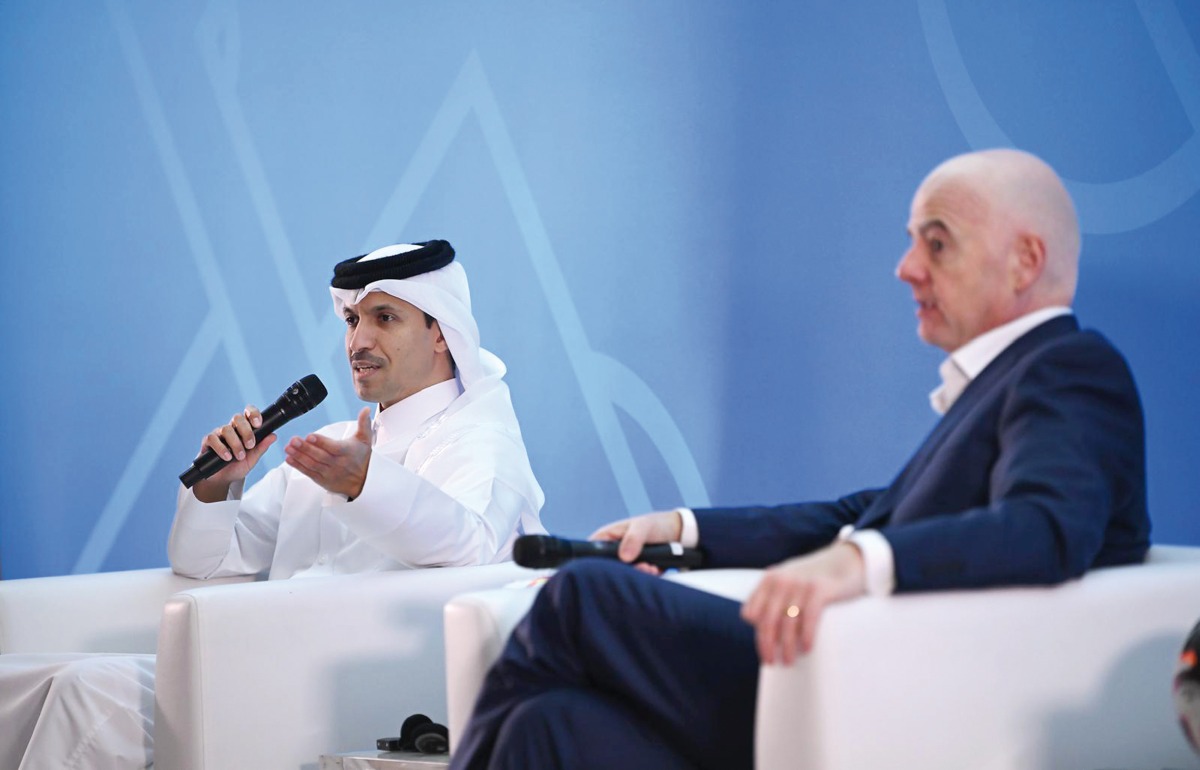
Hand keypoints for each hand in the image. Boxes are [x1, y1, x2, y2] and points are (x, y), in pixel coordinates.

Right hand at [192, 405, 277, 502]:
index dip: (253, 414)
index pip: (248, 413)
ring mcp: (219, 433)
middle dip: (246, 431)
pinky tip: (227, 457)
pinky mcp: (208, 441)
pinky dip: (221, 448)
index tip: (258, 424)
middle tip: (250, 445)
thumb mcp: (252, 459)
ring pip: (226, 429)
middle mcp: (231, 428)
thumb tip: (273, 436)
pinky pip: (212, 438)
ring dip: (235, 443)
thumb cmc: (237, 466)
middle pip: (237, 418)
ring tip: (239, 456)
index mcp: (244, 429)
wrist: (222, 479)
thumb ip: (262, 447)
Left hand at [284, 407, 373, 498]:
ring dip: (299, 456)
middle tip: (293, 440)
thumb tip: (365, 410)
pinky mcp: (322, 480)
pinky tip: (289, 459)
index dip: (321, 442)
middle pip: (320, 456)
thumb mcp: (365, 440)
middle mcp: (338, 464)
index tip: (310, 436)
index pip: (333, 447)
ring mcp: (329, 473)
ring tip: (288, 448)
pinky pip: (309, 473)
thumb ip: (363, 423)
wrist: (363, 482)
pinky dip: (298, 466)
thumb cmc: (362, 458)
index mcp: (347, 452)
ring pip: (312, 464)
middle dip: (305, 448)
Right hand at [589, 510, 683, 574]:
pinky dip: (646, 577)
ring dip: (638, 574)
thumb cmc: (654, 524)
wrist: (676, 534)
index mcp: (606, 538)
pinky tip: (655, 569)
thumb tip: (624, 557)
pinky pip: (636, 580)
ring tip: (650, 567)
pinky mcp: (636, 572)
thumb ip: (633, 539)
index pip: (591, 553)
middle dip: (625, 570)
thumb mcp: (643, 526)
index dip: (597, 562)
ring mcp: (624, 564)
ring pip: (623, 576)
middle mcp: (612, 553)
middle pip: (607, 569)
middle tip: (641, 566)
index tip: (614, 566)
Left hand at [740, 542, 866, 664]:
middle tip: (772, 663)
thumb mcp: (787, 579)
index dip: (757, 634)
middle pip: (767, 620)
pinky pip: (808, 617)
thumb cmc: (813, 577)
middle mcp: (781, 580)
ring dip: (787, 646)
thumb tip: (754, 622)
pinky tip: (806, 649)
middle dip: (767, 645)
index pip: (751, 613)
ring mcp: (800, 584)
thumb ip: (770, 595)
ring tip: (789, 661)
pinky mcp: (819, 589)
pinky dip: (806, 635)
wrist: (845, 560)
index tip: (765, 651)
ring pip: (787, 622)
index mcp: (769, 580)